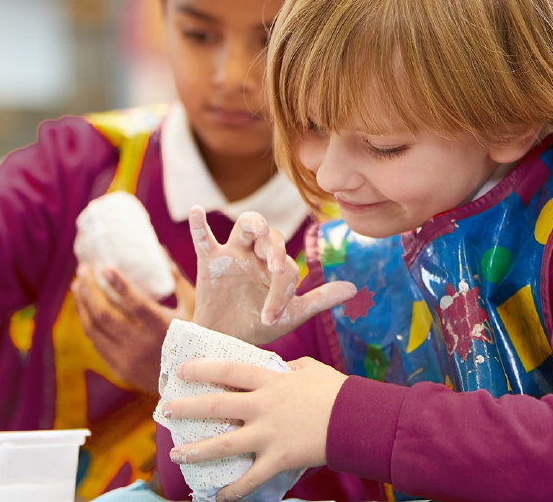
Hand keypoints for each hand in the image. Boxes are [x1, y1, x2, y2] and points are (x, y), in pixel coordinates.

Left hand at [72, 260, 195, 393]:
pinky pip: (96, 343)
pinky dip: (88, 323)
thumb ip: (176, 280)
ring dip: (82, 304)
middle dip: (90, 288)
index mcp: (162, 329)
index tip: (103, 266)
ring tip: (78, 285)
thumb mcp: (194, 307)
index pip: (133, 303)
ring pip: (93, 329)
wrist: (194, 383)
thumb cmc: (198, 337)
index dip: (116, 283)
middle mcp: (141, 346)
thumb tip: (159, 250)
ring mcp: (127, 360)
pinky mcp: (119, 370)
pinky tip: (86, 308)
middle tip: (84, 269)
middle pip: (104, 314)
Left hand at [163, 357, 346, 501]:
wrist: (357, 419)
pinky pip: (250, 479)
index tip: (181, 371)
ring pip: (224, 444)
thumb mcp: (310, 370)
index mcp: (270, 381)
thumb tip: (278, 368)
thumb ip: (288, 369)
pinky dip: (233, 490)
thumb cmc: (336, 391)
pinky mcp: (278, 459)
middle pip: (216, 406)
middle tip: (165, 410)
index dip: (202, 369)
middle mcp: (263, 406)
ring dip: (197, 450)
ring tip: (177, 454)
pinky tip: (218, 497)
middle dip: (186, 408)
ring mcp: (268, 434)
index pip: (228, 370)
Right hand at [188, 206, 356, 343]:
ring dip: (255, 224)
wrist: (225, 342)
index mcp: (277, 265)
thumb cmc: (258, 326)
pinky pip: (203, 238)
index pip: (286, 266)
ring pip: (245, 226)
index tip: (272, 315)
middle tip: (276, 269)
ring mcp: (233, 255)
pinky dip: (199, 224)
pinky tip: (197, 211)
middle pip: (271, 236)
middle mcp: (257, 254)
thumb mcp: (291, 315)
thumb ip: (320, 299)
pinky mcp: (209, 261)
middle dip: (276, 250)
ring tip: (261, 229)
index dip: (281, 289)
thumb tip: (354, 288)